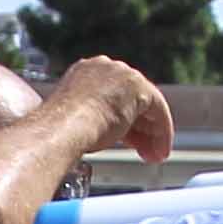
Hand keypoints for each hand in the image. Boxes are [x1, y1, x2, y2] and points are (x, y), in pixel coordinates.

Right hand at [46, 54, 178, 170]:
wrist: (62, 128)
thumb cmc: (61, 132)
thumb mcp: (74, 121)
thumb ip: (90, 119)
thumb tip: (97, 135)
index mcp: (84, 73)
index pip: (111, 96)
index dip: (121, 122)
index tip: (127, 141)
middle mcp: (105, 68)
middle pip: (131, 100)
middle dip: (139, 128)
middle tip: (143, 150)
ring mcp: (123, 75)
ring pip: (145, 105)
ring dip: (152, 133)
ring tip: (152, 155)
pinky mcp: (139, 87)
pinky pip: (158, 109)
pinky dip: (162, 131)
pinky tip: (160, 149)